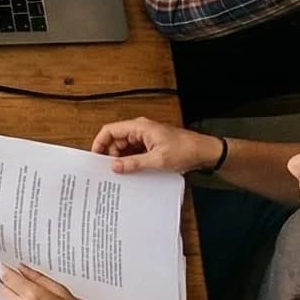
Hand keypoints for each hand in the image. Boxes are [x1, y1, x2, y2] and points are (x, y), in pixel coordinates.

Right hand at [90, 116, 221, 174]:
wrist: (205, 152)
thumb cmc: (184, 150)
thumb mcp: (157, 160)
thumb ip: (133, 163)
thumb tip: (114, 166)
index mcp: (139, 127)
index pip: (110, 130)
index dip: (99, 143)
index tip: (95, 157)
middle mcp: (140, 129)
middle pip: (116, 140)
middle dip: (111, 154)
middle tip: (109, 170)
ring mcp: (146, 137)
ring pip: (125, 147)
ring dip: (122, 159)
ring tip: (121, 173)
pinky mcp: (151, 145)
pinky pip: (135, 151)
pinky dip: (131, 160)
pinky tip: (132, 171)